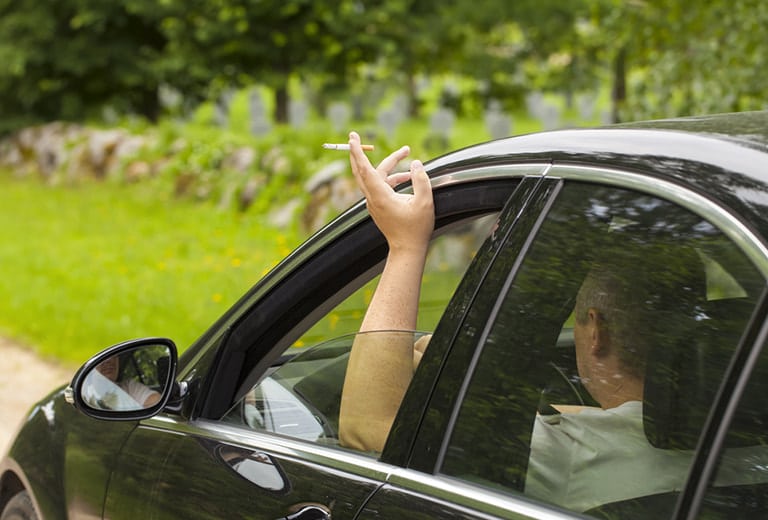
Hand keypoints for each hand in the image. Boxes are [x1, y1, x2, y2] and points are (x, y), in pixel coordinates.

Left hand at [348, 131, 433, 252]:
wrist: (407, 250)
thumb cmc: (416, 229)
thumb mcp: (425, 202)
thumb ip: (421, 179)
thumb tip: (416, 163)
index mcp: (380, 196)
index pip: (365, 170)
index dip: (358, 153)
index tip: (352, 139)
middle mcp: (373, 199)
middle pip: (361, 170)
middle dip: (357, 152)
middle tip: (353, 135)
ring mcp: (374, 203)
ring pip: (375, 176)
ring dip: (388, 164)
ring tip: (406, 152)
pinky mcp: (379, 206)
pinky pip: (381, 185)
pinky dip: (392, 177)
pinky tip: (408, 176)